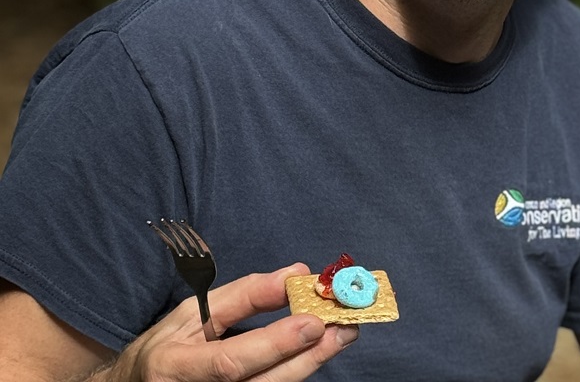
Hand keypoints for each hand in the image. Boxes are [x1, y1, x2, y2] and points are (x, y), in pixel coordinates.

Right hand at [94, 263, 357, 381]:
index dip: (274, 344)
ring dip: (311, 364)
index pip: (231, 361)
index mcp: (176, 367)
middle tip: (345, 327)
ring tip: (342, 335)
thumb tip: (293, 275)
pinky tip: (315, 354)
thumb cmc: (164, 350)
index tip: (313, 321)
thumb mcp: (190, 314)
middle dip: (309, 355)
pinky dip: (296, 373)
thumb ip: (242, 296)